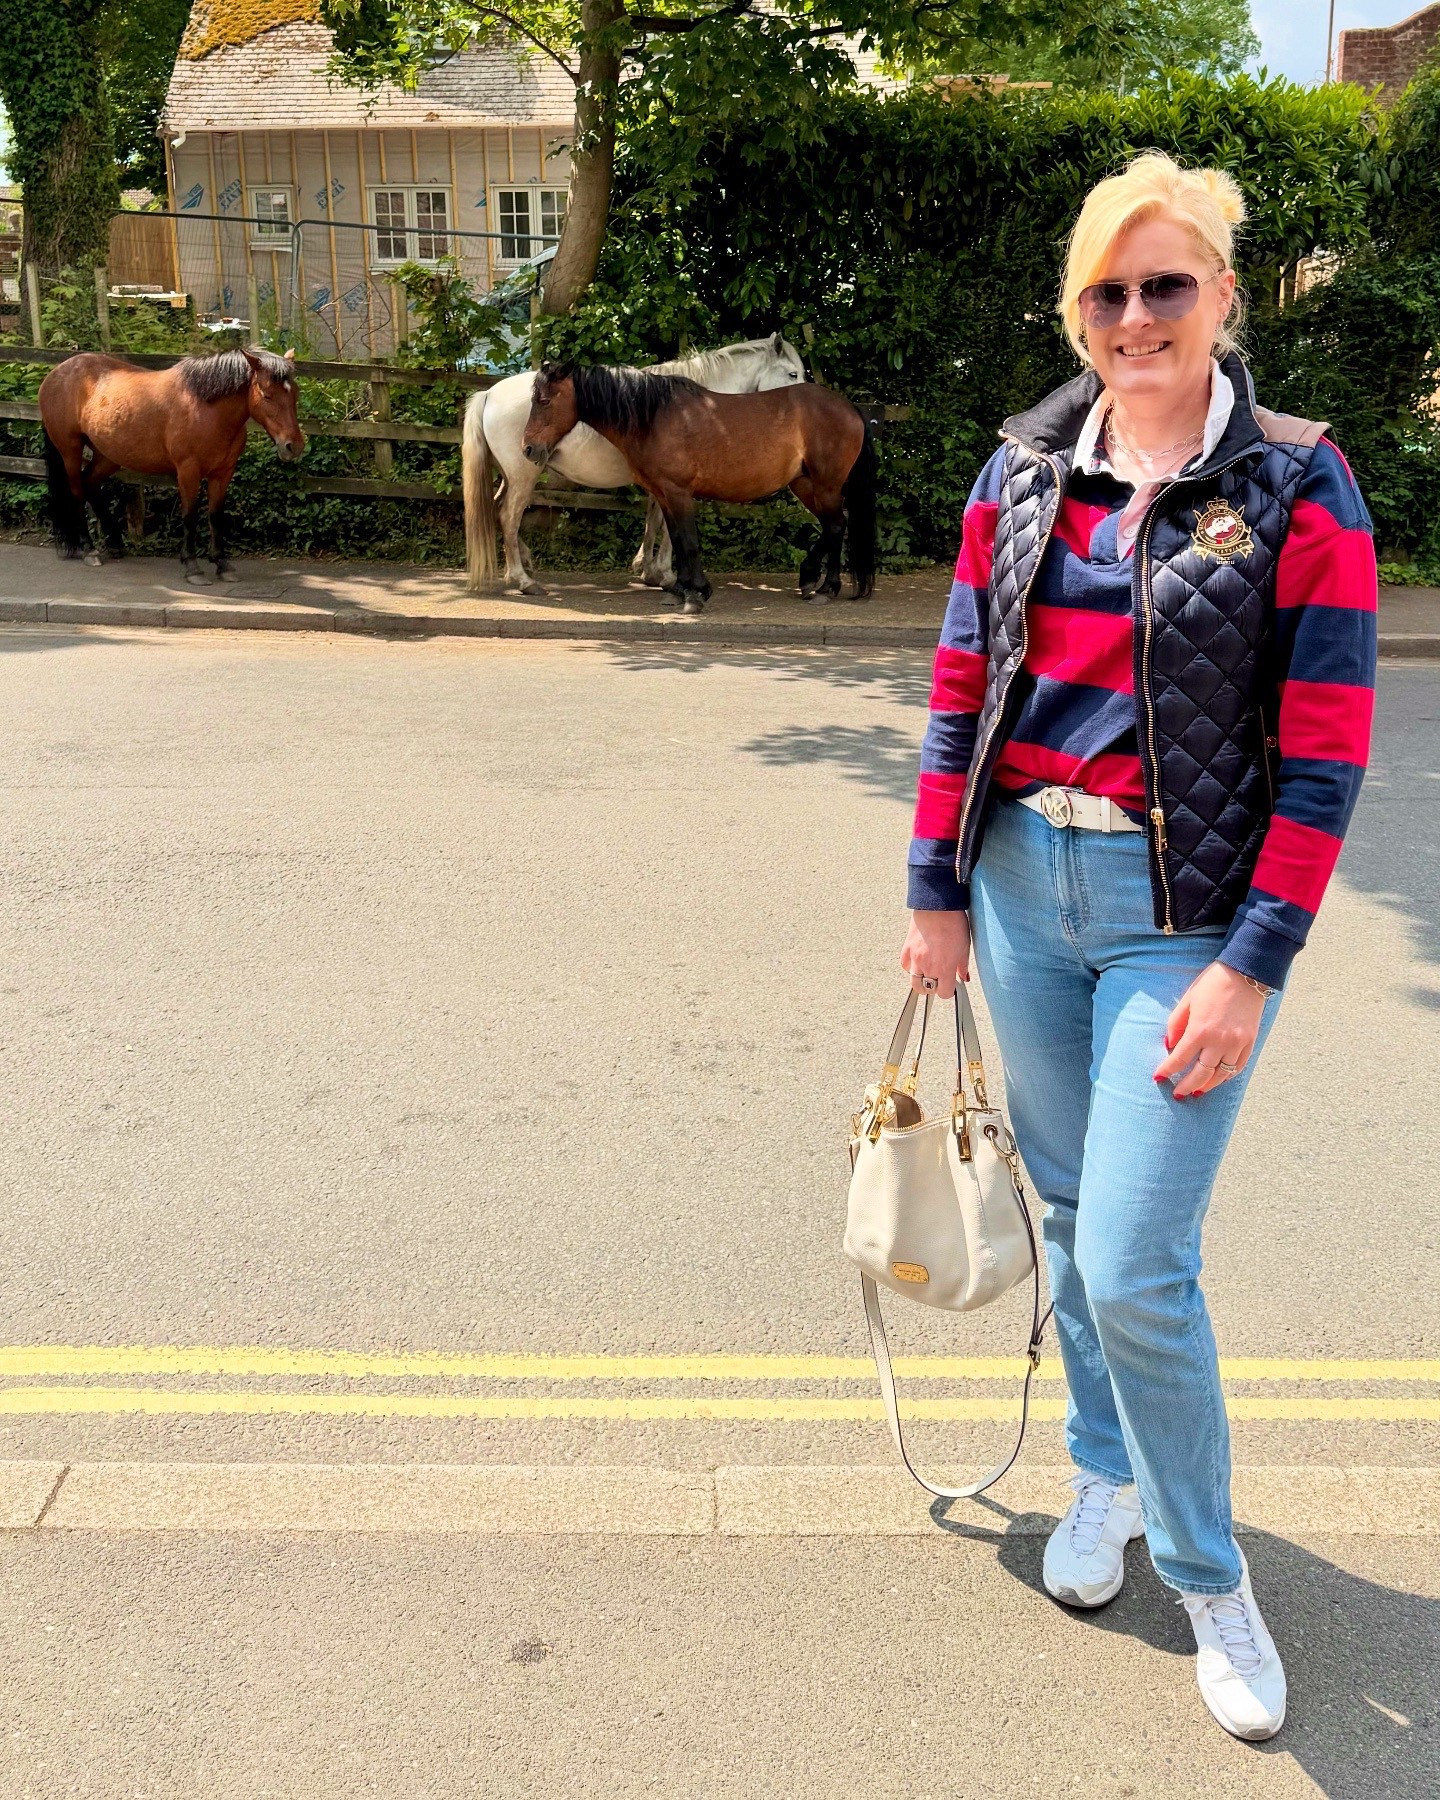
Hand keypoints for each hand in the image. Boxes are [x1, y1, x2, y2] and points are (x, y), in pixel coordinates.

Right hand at [900, 910, 971, 998]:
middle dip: (934, 988)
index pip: (944, 993)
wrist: (937, 906)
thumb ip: (962, 966)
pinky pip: (905, 966)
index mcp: (944, 967)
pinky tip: (918, 960)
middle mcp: (928, 966)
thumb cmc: (953, 923)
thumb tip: (963, 977)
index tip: (951, 984)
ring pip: (913, 981)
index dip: (948, 990)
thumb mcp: (965, 947)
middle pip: (926, 990)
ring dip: (921, 980)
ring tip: (929, 971)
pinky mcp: (906, 949)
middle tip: (940, 979)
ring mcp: (915, 958)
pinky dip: (911, 967)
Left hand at [1154, 962, 1266, 1098]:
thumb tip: (1170, 1046)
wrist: (1246, 972)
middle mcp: (1219, 1041)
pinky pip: (1238, 1066)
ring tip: (1197, 1092)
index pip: (1180, 1059)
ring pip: (1221, 1074)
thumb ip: (1176, 1024)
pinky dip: (1227, 1075)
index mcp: (1200, 1030)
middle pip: (1201, 1073)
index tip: (1158, 1077)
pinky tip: (1218, 1079)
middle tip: (1177, 1093)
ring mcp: (1237, 1043)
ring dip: (1208, 1086)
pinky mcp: (1250, 1041)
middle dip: (1187, 1086)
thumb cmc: (1212, 983)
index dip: (1167, 1070)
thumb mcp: (1187, 1000)